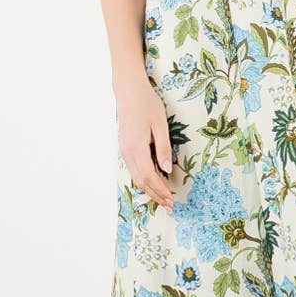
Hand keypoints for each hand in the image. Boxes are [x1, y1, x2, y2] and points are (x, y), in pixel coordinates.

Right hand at [115, 74, 176, 210]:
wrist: (128, 91)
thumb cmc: (147, 104)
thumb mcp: (160, 125)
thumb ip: (163, 148)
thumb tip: (166, 170)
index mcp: (137, 147)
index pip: (148, 176)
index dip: (160, 190)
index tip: (171, 200)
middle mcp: (127, 152)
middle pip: (140, 181)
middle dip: (156, 195)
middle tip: (170, 205)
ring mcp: (124, 150)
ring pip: (135, 177)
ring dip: (149, 189)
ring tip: (163, 198)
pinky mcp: (124, 147)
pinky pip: (133, 169)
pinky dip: (143, 180)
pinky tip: (152, 183)